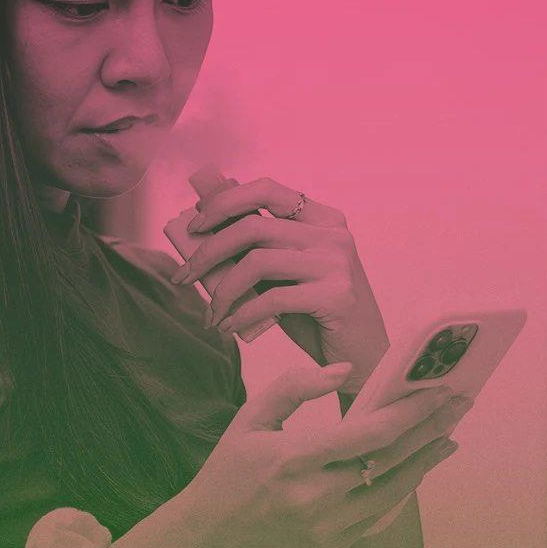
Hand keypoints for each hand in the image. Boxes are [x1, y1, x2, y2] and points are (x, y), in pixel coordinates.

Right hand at [109, 364, 467, 547]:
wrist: (205, 542)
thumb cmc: (226, 474)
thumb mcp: (249, 420)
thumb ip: (294, 387)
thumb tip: (344, 371)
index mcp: (293, 457)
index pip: (368, 434)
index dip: (410, 413)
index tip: (438, 393)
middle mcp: (315, 496)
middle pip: (390, 461)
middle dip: (430, 431)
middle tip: (459, 408)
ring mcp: (326, 528)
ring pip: (393, 493)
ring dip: (425, 464)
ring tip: (448, 439)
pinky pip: (377, 518)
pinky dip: (400, 492)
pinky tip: (414, 473)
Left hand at [171, 177, 388, 394]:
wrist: (363, 358)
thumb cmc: (317, 315)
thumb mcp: (286, 274)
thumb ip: (259, 248)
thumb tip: (204, 223)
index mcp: (322, 219)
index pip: (267, 189)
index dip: (224, 202)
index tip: (195, 225)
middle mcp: (332, 234)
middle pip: (253, 226)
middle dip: (208, 251)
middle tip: (184, 276)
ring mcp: (336, 263)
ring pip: (256, 261)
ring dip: (221, 290)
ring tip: (211, 312)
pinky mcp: (335, 296)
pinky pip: (270, 298)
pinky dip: (241, 313)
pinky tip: (229, 326)